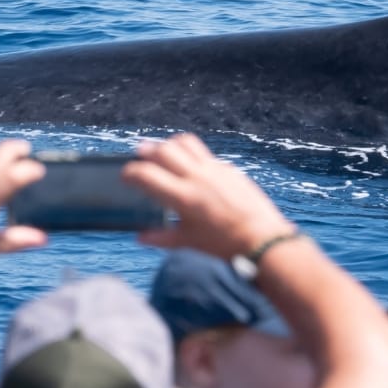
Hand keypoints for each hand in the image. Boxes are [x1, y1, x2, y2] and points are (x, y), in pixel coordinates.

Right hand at [121, 133, 292, 259]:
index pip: (146, 175)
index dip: (130, 173)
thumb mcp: (188, 243)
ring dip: (169, 144)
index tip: (125, 176)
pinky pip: (205, 154)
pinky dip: (192, 155)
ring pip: (185, 142)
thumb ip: (161, 237)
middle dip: (146, 151)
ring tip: (163, 152)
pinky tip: (191, 167)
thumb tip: (141, 236)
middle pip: (163, 150)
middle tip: (140, 158)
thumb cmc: (224, 245)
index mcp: (183, 197)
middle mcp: (197, 178)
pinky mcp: (229, 169)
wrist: (262, 239)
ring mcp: (214, 170)